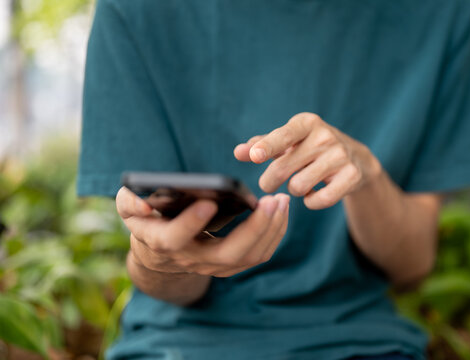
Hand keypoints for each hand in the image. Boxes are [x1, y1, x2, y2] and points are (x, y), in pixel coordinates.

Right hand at [116, 187, 288, 277]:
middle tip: (271, 200)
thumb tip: (144, 203)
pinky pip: (259, 254)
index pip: (175, 238)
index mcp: (163, 243)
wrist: (161, 252)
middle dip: (254, 228)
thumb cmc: (148, 220)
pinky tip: (281, 210)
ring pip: (250, 256)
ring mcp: (214, 266)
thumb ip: (129, 202)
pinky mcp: (232, 264)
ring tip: (282, 201)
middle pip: (228, 253)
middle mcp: (191, 260)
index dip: (190, 223)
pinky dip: (274, 233)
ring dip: (271, 229)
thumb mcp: (130, 208)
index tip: (208, 201)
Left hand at [234, 112, 381, 208]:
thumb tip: (238, 152)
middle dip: (269, 181)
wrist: (356, 158)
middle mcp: (325, 136)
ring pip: (299, 186)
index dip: (268, 146)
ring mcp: (340, 156)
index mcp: (307, 123)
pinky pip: (320, 200)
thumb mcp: (288, 142)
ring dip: (294, 190)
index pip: (284, 135)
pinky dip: (311, 202)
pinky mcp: (352, 176)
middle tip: (269, 184)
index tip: (255, 156)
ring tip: (300, 182)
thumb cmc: (310, 148)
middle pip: (283, 168)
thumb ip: (261, 146)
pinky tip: (314, 193)